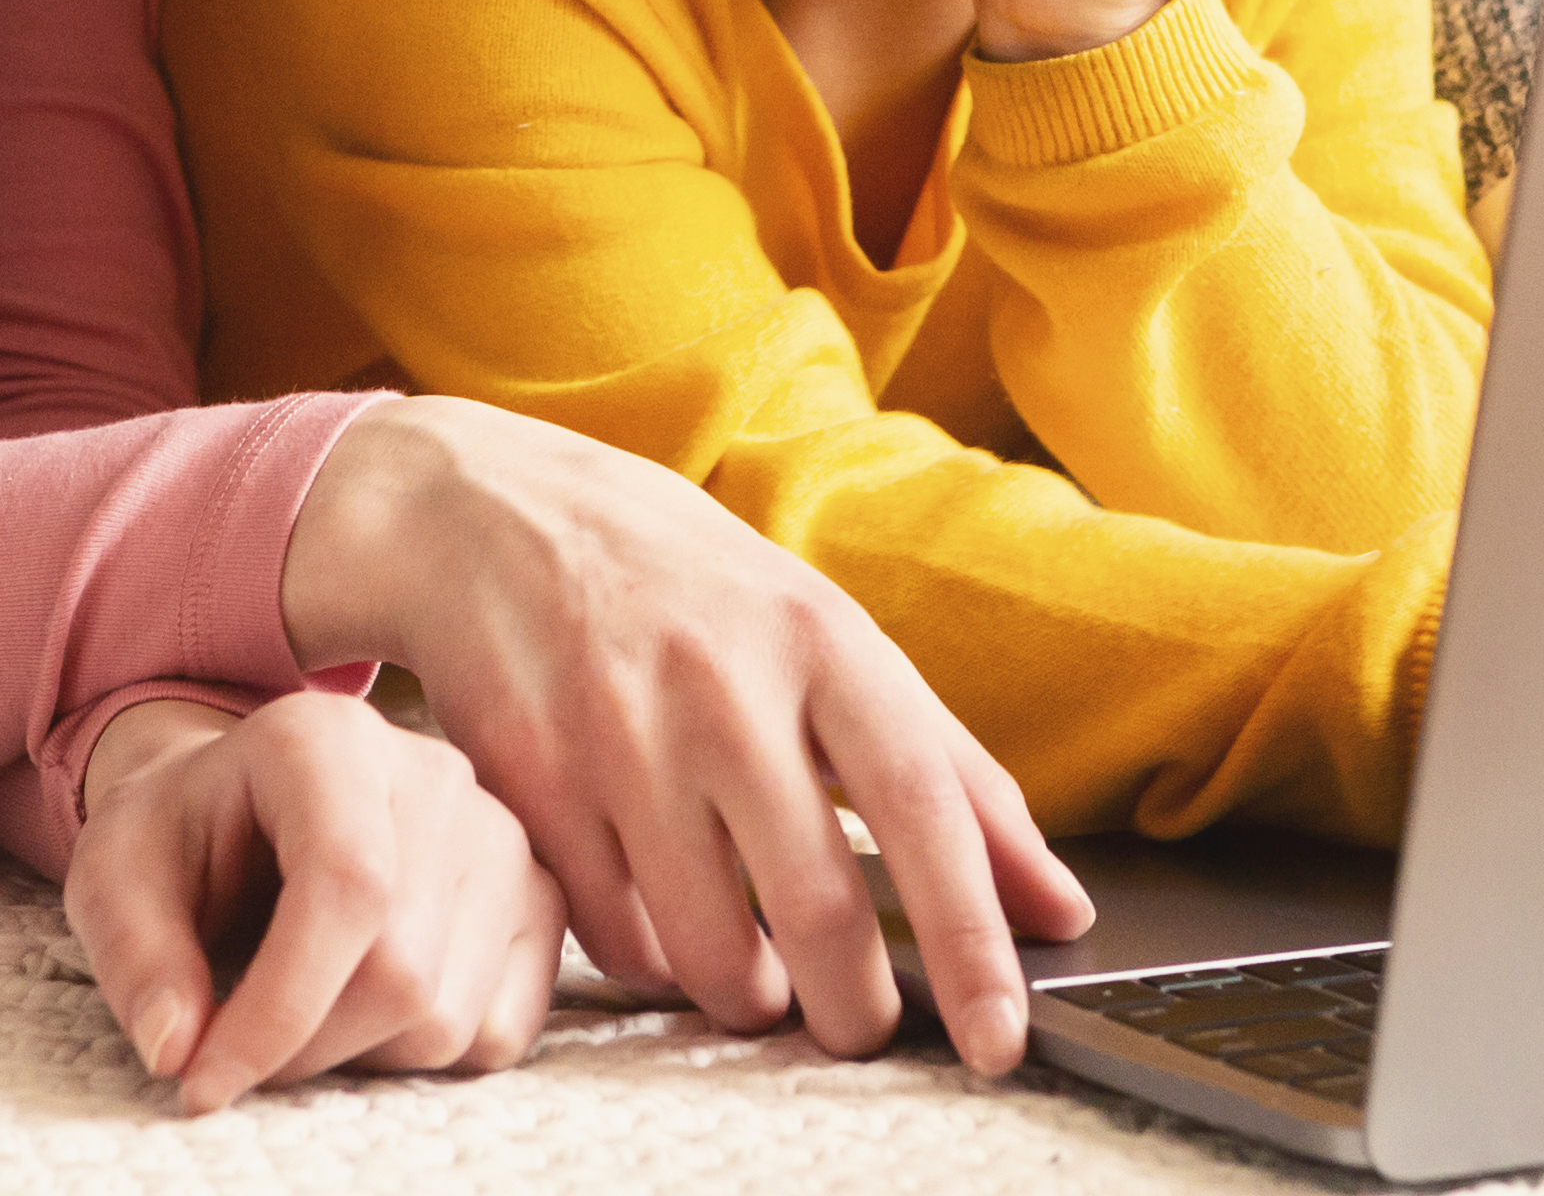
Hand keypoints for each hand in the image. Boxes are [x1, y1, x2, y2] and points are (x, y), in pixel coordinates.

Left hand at [64, 690, 564, 1113]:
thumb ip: (137, 955)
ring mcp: (505, 837)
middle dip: (300, 1046)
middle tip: (231, 1049)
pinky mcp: (540, 901)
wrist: (250, 806)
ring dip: (355, 1055)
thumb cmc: (186, 835)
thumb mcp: (116, 874)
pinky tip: (367, 1006)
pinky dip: (422, 1056)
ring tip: (301, 1008)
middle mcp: (438, 775)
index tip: (203, 1081)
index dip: (280, 1007)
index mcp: (328, 740)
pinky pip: (497, 1033)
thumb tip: (179, 1047)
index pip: (347, 887)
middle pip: (399, 970)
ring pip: (447, 1015)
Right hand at [280, 397, 1095, 1070]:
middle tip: (865, 1027)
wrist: (484, 509)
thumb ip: (952, 770)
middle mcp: (725, 685)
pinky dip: (656, 961)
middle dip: (853, 1006)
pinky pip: (615, 935)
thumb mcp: (828, 634)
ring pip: (708, 946)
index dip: (973, 936)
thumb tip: (1059, 905)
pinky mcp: (534, 781)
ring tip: (762, 983)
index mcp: (822, 637)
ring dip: (750, 997)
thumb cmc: (687, 584)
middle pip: (818, 903)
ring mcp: (621, 734)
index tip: (999, 1034)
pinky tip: (667, 924)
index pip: (925, 806)